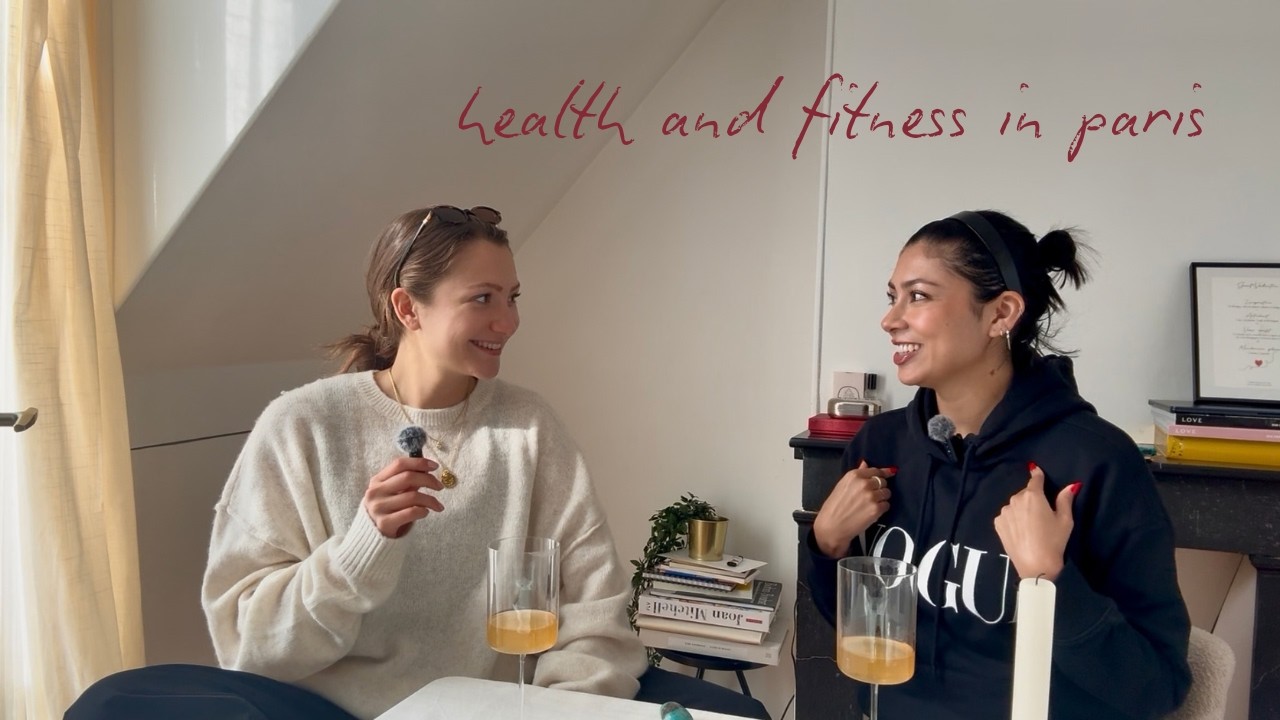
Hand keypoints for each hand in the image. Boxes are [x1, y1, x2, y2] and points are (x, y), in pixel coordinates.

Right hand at [364, 457, 444, 537]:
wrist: (373, 537)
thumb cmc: (388, 510)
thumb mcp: (393, 492)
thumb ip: (407, 481)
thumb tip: (427, 468)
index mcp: (377, 480)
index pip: (399, 464)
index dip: (419, 463)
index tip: (435, 466)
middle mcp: (375, 492)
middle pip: (408, 477)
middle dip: (429, 480)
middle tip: (440, 487)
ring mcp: (378, 508)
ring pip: (412, 496)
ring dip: (431, 500)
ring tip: (438, 506)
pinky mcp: (384, 523)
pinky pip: (411, 512)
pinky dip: (423, 511)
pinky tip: (426, 513)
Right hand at [813, 461, 895, 556]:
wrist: (832, 527)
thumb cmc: (834, 506)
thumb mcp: (842, 485)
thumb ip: (857, 474)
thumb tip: (866, 463)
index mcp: (854, 475)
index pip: (876, 471)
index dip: (884, 472)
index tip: (891, 472)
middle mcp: (864, 484)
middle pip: (883, 481)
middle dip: (880, 487)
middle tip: (873, 495)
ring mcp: (871, 496)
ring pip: (887, 493)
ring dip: (882, 498)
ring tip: (873, 504)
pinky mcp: (876, 509)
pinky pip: (887, 505)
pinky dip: (882, 508)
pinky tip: (873, 512)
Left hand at [994, 463, 1078, 580]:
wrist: (1035, 566)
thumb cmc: (1054, 542)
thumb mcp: (1065, 520)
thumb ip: (1065, 500)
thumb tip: (1071, 485)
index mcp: (1033, 496)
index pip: (1035, 480)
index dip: (1037, 475)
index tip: (1036, 470)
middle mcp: (1015, 500)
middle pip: (1025, 494)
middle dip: (1033, 499)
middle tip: (1042, 514)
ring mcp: (1004, 512)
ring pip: (1015, 505)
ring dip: (1022, 509)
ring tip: (1031, 525)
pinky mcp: (998, 524)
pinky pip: (1007, 516)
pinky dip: (1013, 519)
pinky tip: (1021, 531)